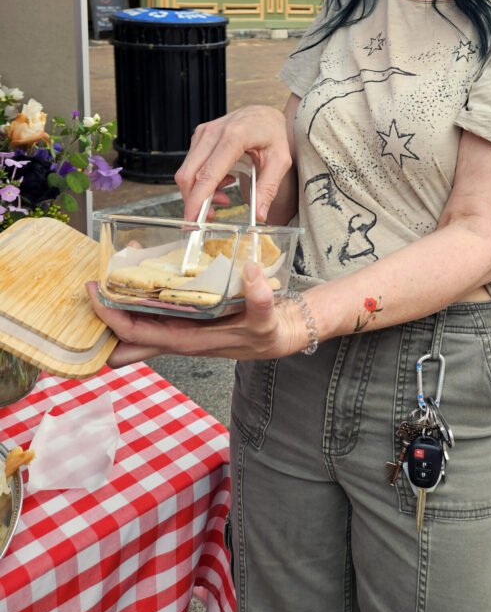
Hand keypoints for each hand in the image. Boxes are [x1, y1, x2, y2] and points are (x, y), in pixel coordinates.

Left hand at [86, 263, 307, 366]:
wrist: (279, 336)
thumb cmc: (268, 331)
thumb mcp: (267, 316)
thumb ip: (260, 297)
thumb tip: (250, 270)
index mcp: (189, 340)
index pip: (139, 334)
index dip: (113, 318)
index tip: (96, 294)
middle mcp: (179, 337)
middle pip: (129, 339)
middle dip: (105, 320)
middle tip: (91, 288)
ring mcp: (181, 330)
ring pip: (139, 327)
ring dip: (121, 308)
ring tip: (110, 279)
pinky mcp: (188, 321)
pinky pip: (155, 314)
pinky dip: (141, 300)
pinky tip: (141, 279)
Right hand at [175, 105, 292, 221]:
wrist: (265, 114)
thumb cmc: (273, 134)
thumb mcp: (280, 161)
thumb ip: (268, 188)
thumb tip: (260, 215)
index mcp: (234, 137)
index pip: (208, 174)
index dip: (197, 199)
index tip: (193, 220)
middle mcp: (213, 133)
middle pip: (189, 175)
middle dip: (195, 201)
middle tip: (215, 213)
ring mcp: (203, 133)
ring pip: (187, 172)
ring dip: (200, 192)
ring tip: (225, 195)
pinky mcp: (199, 137)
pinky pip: (191, 165)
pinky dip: (201, 181)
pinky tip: (222, 180)